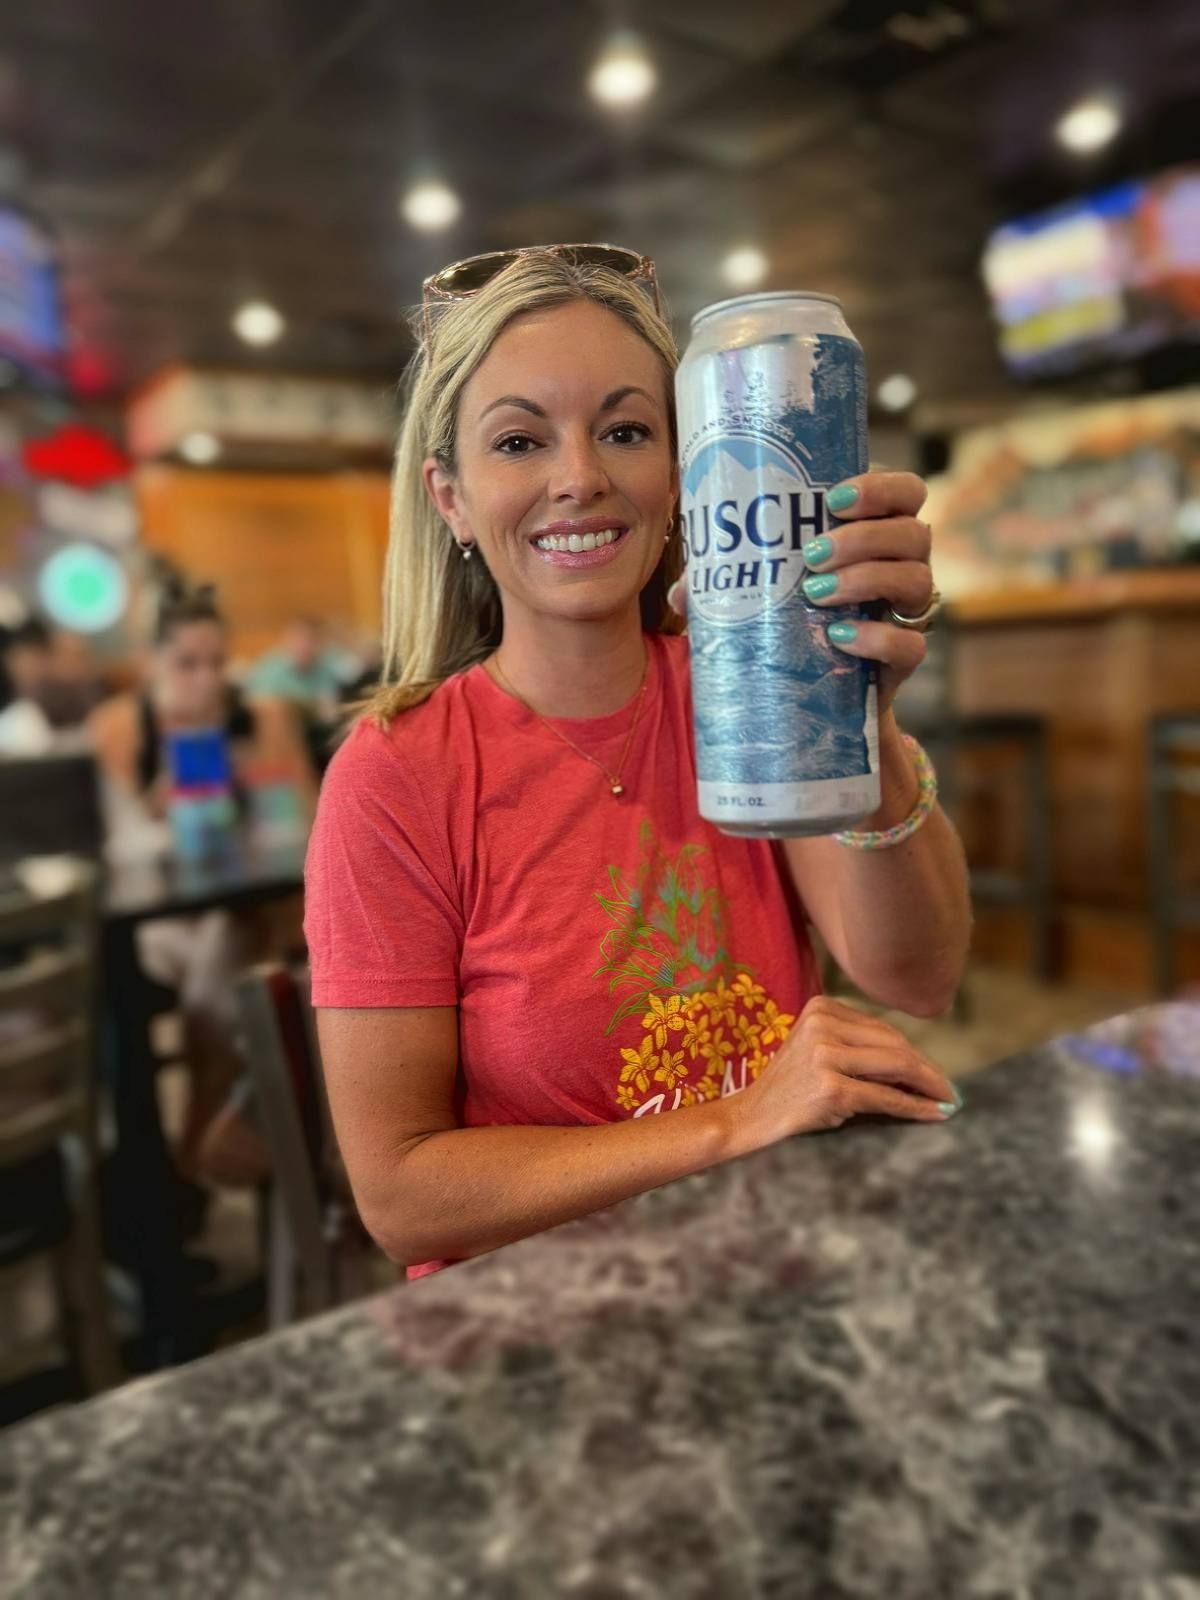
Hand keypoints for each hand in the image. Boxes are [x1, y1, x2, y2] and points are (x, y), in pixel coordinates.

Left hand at [668, 469, 935, 717]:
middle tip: (812, 554)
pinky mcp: (904, 660)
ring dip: (867, 578)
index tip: (833, 499)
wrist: (814, 695)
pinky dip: (878, 637)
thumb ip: (725, 584)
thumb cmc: (789, 623)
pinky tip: (839, 638)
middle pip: (913, 532)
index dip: (880, 488)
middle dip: (863, 538)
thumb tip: (681, 591)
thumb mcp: (760, 594)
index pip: (905, 493)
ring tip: (816, 593)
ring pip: (917, 579)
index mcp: (877, 534)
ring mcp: (907, 612)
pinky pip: (912, 645)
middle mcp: (903, 565)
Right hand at [727, 994, 958, 1151]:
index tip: (936, 1074)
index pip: (882, 1029)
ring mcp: (825, 1055)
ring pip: (896, 1066)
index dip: (915, 1053)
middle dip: (927, 1069)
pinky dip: (914, 1107)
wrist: (750, 1116)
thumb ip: (857, 1047)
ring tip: (948, 1100)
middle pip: (893, 1044)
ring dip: (929, 1085)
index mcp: (821, 1008)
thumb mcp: (818, 1052)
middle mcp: (823, 1025)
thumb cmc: (789, 1088)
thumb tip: (919, 1066)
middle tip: (950, 1090)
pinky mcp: (830, 1087)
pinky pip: (885, 1096)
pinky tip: (934, 1114)